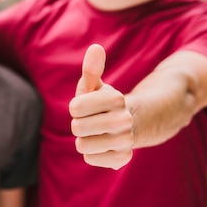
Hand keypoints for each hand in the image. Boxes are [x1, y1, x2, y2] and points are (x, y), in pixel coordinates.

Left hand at [69, 44, 133, 169]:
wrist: (130, 124)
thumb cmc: (103, 102)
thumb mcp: (95, 86)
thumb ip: (92, 69)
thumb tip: (95, 47)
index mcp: (116, 98)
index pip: (75, 108)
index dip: (76, 108)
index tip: (87, 106)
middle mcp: (124, 120)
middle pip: (77, 127)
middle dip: (79, 124)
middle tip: (92, 121)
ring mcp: (125, 141)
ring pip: (82, 145)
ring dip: (85, 140)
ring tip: (97, 133)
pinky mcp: (122, 159)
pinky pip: (90, 159)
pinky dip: (92, 154)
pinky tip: (103, 145)